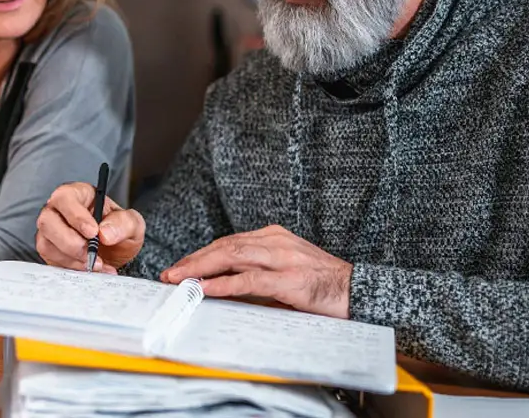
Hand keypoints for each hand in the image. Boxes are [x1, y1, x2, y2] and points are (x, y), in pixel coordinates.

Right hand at [36, 182, 145, 272]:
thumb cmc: (119, 230)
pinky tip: (89, 269)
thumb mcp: (132, 224)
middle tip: (92, 254)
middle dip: (70, 242)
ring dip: (71, 258)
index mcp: (77, 194)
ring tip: (96, 264)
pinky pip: (51, 260)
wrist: (116, 253)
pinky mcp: (49, 251)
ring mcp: (51, 231)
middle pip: (48, 221)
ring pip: (46, 243)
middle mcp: (58, 210)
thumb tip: (105, 233)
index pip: (66, 198)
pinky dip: (71, 268)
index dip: (76, 216)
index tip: (93, 233)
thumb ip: (123, 223)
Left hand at [161, 225, 353, 318]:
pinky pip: (250, 280)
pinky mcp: (290, 279)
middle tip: (170, 273)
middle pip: (225, 246)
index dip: (201, 254)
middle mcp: (275, 241)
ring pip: (232, 257)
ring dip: (202, 269)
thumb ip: (255, 275)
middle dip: (194, 260)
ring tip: (180, 280)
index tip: (180, 267)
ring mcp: (283, 258)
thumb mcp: (284, 274)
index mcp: (273, 237)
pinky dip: (225, 284)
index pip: (228, 243)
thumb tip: (220, 287)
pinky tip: (207, 289)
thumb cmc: (321, 285)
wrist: (358, 291)